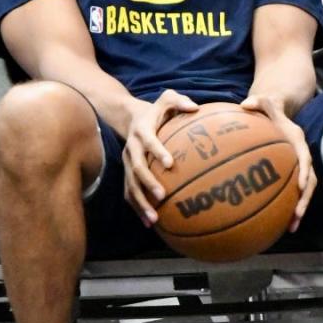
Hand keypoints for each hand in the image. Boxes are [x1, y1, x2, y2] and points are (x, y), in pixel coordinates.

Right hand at [123, 89, 197, 226]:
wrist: (130, 118)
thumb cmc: (157, 110)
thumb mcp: (166, 98)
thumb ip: (179, 100)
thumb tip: (196, 107)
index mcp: (142, 131)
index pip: (149, 142)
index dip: (158, 152)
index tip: (170, 164)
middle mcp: (132, 149)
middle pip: (136, 168)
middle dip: (148, 183)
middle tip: (163, 195)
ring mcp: (126, 163)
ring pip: (131, 185)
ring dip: (141, 202)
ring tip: (154, 218)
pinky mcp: (126, 174)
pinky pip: (130, 193)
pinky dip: (138, 208)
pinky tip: (150, 223)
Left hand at [240, 94, 315, 231]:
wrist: (277, 110)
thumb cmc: (268, 107)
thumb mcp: (265, 101)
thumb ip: (258, 101)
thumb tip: (245, 104)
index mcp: (297, 140)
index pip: (305, 158)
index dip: (305, 172)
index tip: (301, 186)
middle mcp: (301, 155)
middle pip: (310, 181)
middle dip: (305, 200)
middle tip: (296, 216)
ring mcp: (297, 166)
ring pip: (304, 191)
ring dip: (299, 209)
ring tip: (290, 228)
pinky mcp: (290, 173)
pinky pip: (291, 192)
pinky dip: (286, 207)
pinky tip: (275, 223)